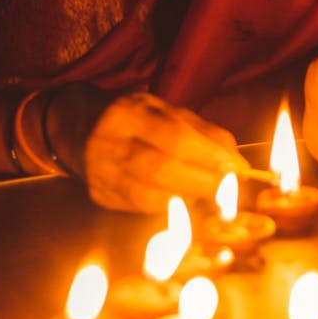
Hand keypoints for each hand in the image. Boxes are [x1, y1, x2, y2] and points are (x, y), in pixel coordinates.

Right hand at [84, 92, 250, 211]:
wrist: (79, 126)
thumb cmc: (136, 117)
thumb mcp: (167, 110)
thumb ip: (203, 132)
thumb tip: (236, 162)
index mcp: (128, 112)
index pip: (174, 137)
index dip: (210, 155)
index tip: (238, 168)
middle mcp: (108, 143)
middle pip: (161, 169)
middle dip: (203, 182)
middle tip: (230, 189)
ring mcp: (100, 173)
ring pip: (150, 196)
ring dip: (188, 198)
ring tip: (208, 192)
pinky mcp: (100, 196)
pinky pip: (140, 208)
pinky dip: (168, 206)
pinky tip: (181, 198)